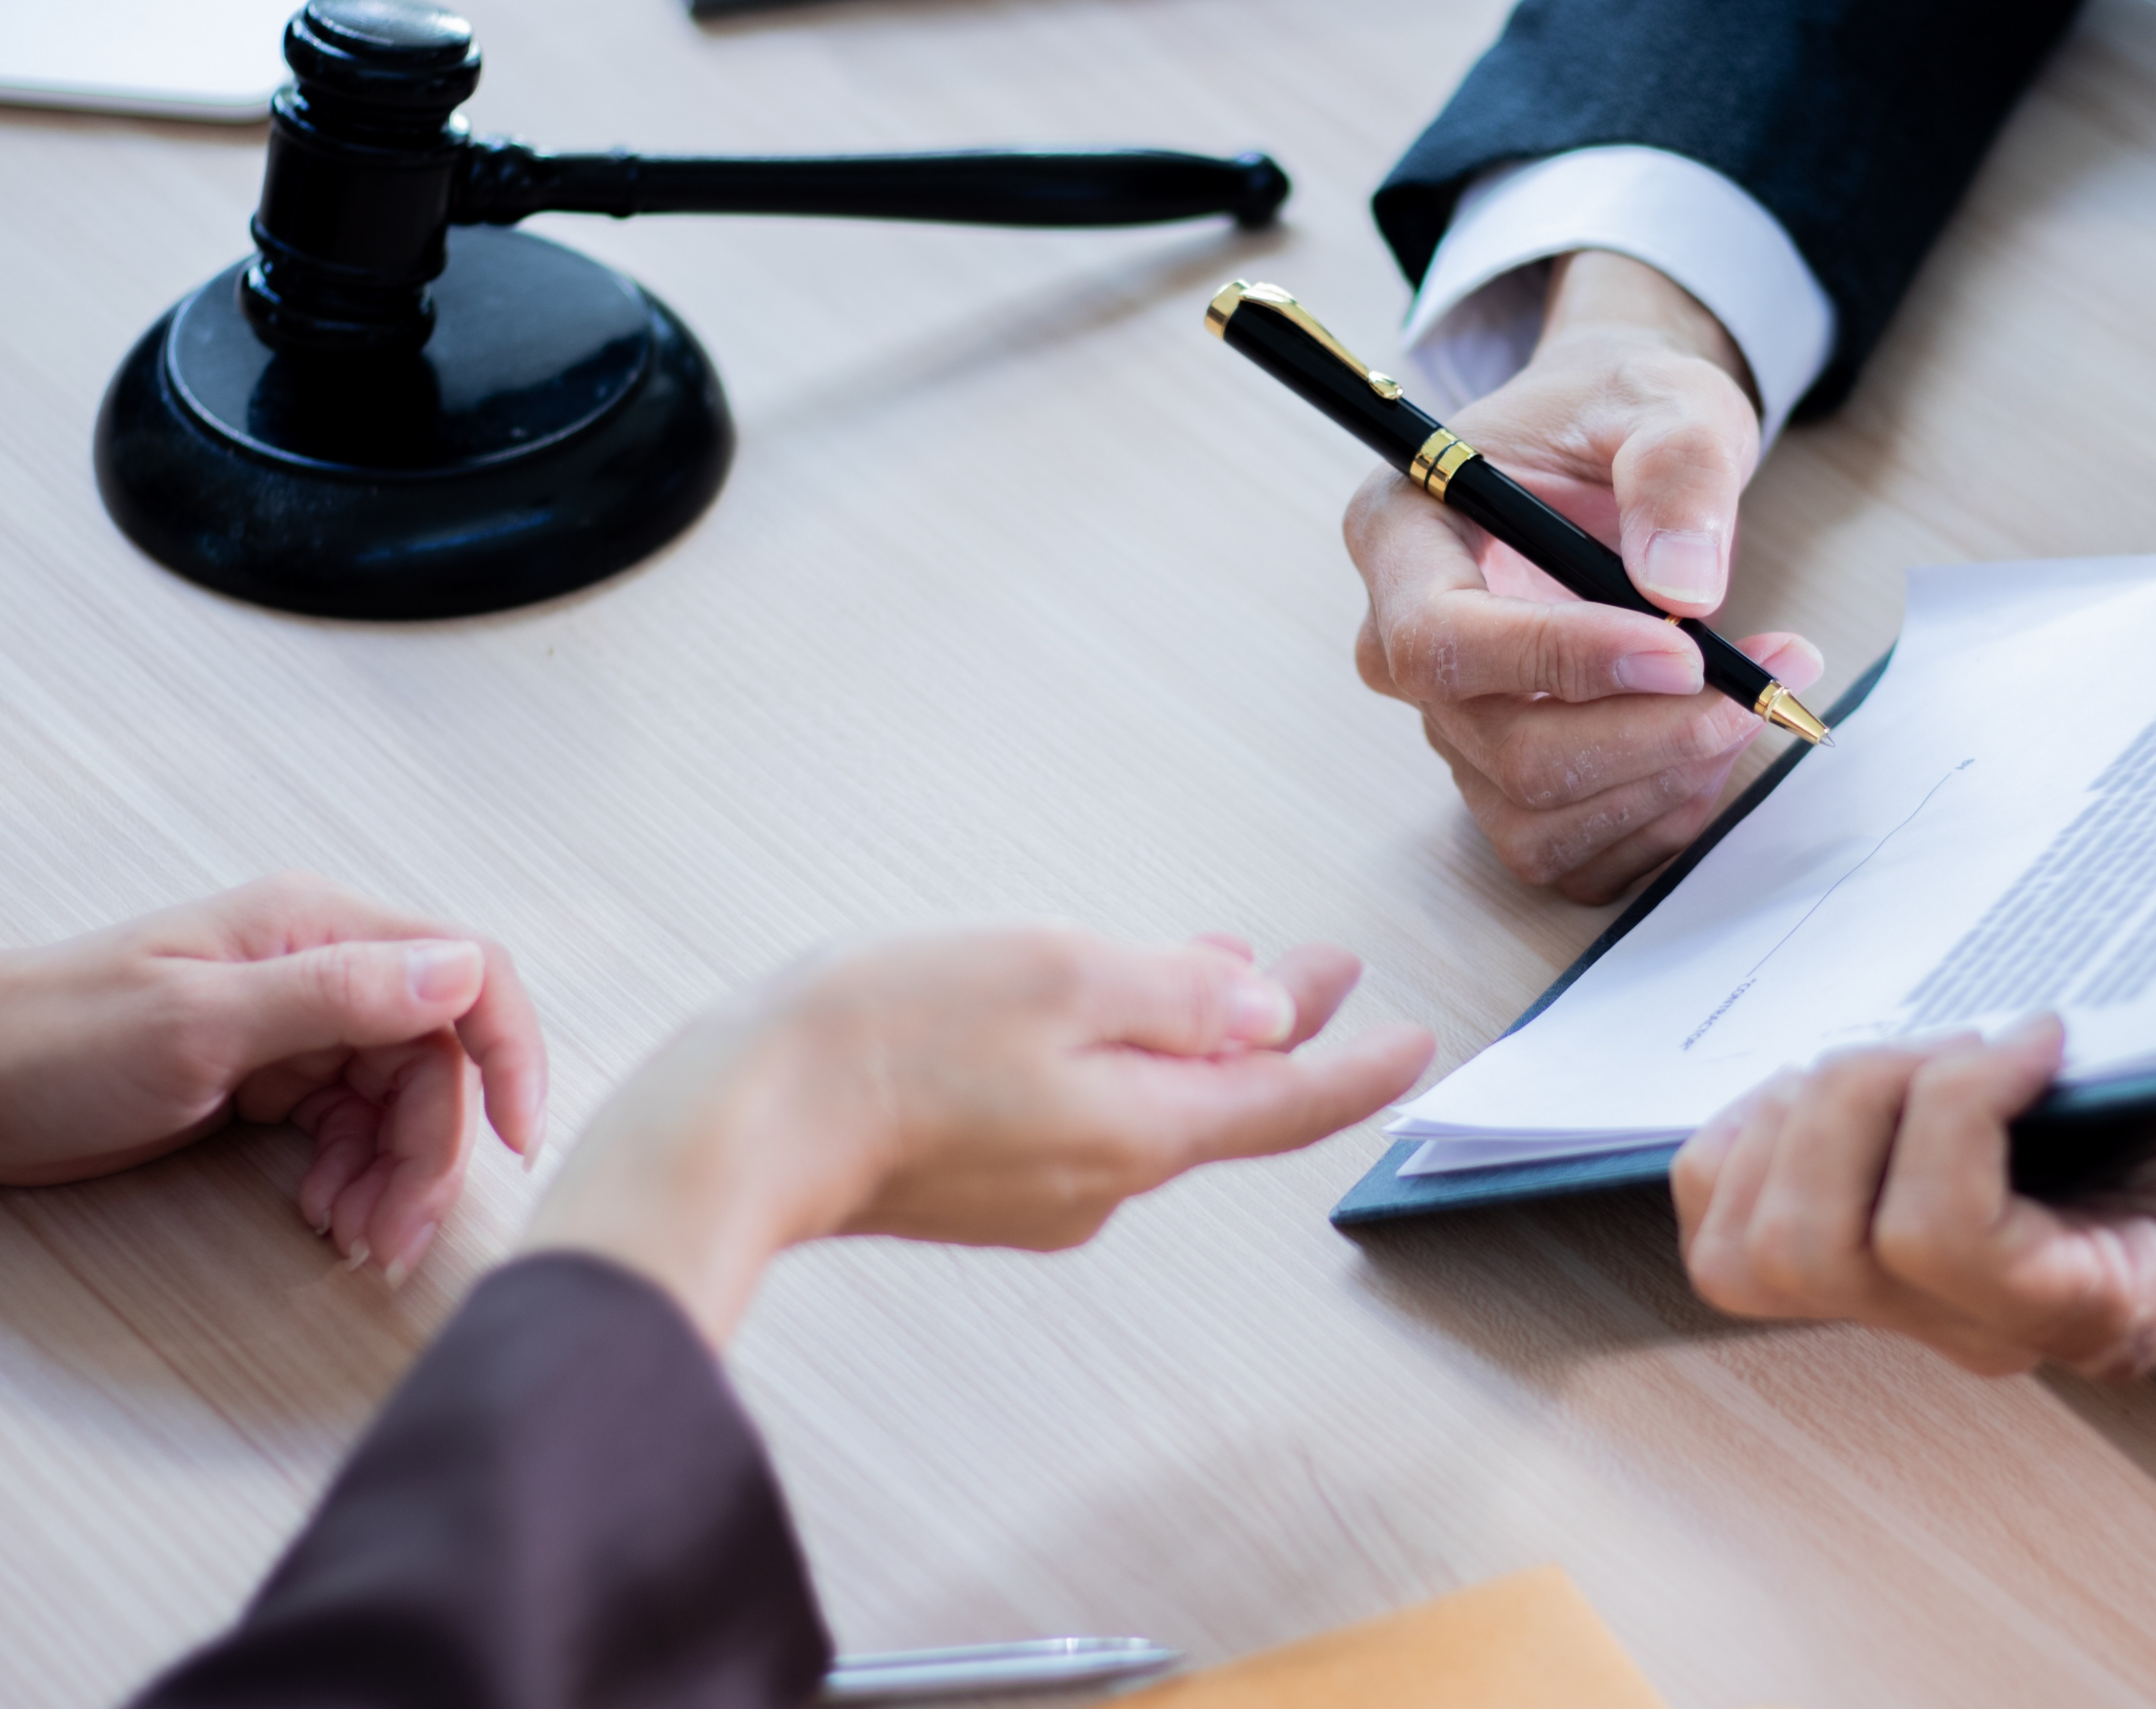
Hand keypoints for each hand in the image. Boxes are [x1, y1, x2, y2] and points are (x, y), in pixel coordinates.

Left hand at [0, 873, 546, 1283]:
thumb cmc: (53, 1041)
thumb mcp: (197, 1022)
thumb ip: (335, 995)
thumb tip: (462, 971)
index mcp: (319, 929)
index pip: (471, 975)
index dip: (510, 1056)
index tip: (517, 1141)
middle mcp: (325, 967)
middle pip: (437, 1062)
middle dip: (431, 1156)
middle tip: (394, 1239)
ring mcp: (301, 1020)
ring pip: (402, 1102)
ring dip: (396, 1177)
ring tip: (355, 1239)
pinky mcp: (275, 1072)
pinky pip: (354, 1125)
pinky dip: (357, 1176)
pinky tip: (326, 1214)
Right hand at [524, 927, 1435, 1344]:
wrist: (735, 1129)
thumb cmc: (883, 1039)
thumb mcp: (1056, 974)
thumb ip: (1173, 993)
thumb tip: (1261, 1009)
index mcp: (1140, 1131)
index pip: (1288, 1104)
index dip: (1360, 1067)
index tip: (1420, 1044)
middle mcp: (1104, 1180)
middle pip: (1223, 1101)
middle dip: (1278, 1030)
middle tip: (1322, 969)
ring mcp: (1037, 1189)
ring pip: (1150, 1103)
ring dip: (1190, 1035)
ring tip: (1215, 966)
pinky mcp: (978, 1182)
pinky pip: (1083, 1114)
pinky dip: (1116, 1058)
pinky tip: (1100, 1015)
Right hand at [1346, 250, 1822, 902]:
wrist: (1610, 459)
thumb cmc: (1616, 420)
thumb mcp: (1662, 399)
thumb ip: (1675, 470)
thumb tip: (1686, 587)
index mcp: (1400, 535)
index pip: (1442, 639)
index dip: (1559, 660)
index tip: (1683, 650)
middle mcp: (1401, 646)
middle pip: (1499, 745)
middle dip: (1644, 736)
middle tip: (1756, 690)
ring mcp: (1452, 726)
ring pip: (1535, 818)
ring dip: (1661, 782)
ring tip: (1752, 705)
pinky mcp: (1505, 783)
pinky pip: (1570, 857)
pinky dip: (1655, 824)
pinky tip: (1711, 753)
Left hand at [1671, 1016, 2155, 1377]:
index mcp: (2086, 1300)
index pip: (1953, 1245)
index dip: (1955, 1117)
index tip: (2031, 1029)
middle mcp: (1972, 1328)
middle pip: (1824, 1252)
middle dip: (1859, 1108)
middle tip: (1937, 1034)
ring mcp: (1884, 1306)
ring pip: (1755, 1252)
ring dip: (1794, 1124)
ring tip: (1876, 1056)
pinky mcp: (1808, 1257)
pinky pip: (1713, 1219)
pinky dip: (1742, 1141)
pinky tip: (1820, 1086)